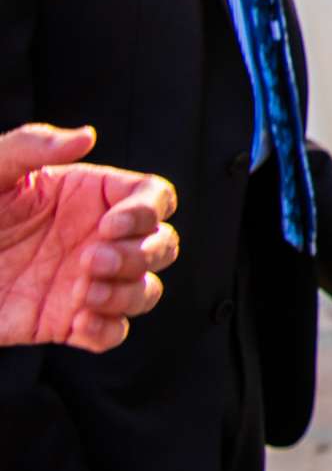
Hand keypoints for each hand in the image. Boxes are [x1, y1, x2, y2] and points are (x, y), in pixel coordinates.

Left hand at [0, 126, 179, 352]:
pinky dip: (107, 331)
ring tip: (87, 295)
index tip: (112, 224)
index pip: (153, 197)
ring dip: (129, 294)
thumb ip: (30, 145)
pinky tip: (78, 322)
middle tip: (93, 261)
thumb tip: (85, 137)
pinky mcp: (67, 322)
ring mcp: (87, 282)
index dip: (148, 211)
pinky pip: (112, 333)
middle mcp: (99, 239)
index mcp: (92, 197)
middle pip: (162, 245)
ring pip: (146, 291)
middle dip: (141, 255)